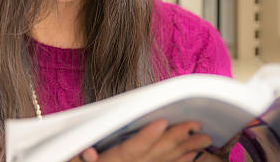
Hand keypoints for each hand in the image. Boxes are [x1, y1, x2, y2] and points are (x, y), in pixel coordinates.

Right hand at [76, 119, 212, 161]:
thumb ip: (79, 157)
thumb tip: (88, 152)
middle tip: (196, 125)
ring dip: (186, 149)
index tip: (161, 122)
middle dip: (177, 138)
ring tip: (204, 138)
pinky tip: (194, 154)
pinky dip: (180, 161)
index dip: (147, 136)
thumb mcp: (74, 161)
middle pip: (156, 153)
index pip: (133, 148)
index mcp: (115, 160)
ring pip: (165, 159)